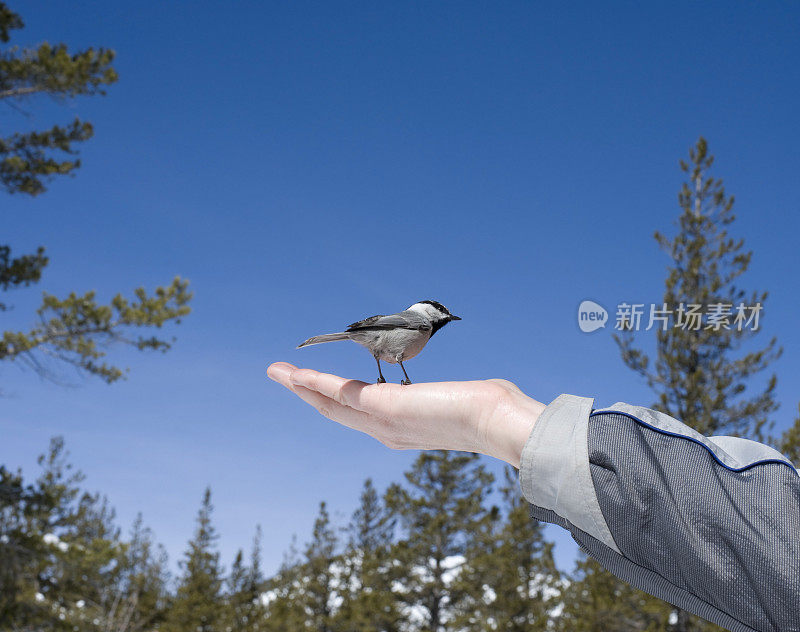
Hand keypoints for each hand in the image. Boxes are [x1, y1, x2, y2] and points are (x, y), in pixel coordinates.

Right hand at [266, 362, 545, 467]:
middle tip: (282, 375)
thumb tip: (478, 395)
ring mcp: (383, 421)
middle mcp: (385, 431)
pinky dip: (317, 382)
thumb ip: (453, 400)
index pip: (356, 414)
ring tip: (278, 372)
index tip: (316, 387)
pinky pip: (342, 392)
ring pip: (330, 403)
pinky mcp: (386, 407)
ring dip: (302, 386)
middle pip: (334, 411)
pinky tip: (299, 373)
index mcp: (400, 430)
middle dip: (305, 393)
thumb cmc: (488, 412)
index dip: (331, 400)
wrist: (498, 422)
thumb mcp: (460, 403)